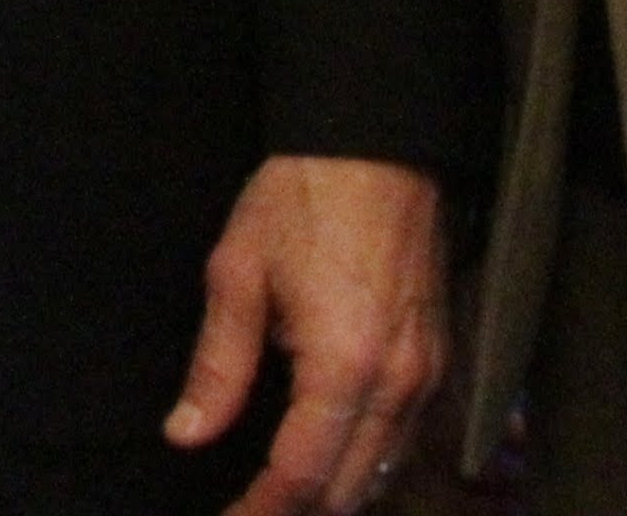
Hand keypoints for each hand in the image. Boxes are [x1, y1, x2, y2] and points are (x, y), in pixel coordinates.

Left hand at [170, 154, 449, 515]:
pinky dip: (366, 466)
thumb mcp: (238, 274)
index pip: (302, 475)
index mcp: (343, 366)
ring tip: (278, 498)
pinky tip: (330, 464)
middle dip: (296, 512)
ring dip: (333, 496)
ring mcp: (429, 378)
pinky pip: (406, 442)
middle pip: (349, 489)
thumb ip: (218, 367)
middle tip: (247, 513)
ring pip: (384, 473)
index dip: (261, 511)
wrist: (377, 147)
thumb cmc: (301, 201)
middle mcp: (398, 385)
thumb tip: (185, 435)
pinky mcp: (440, 364)